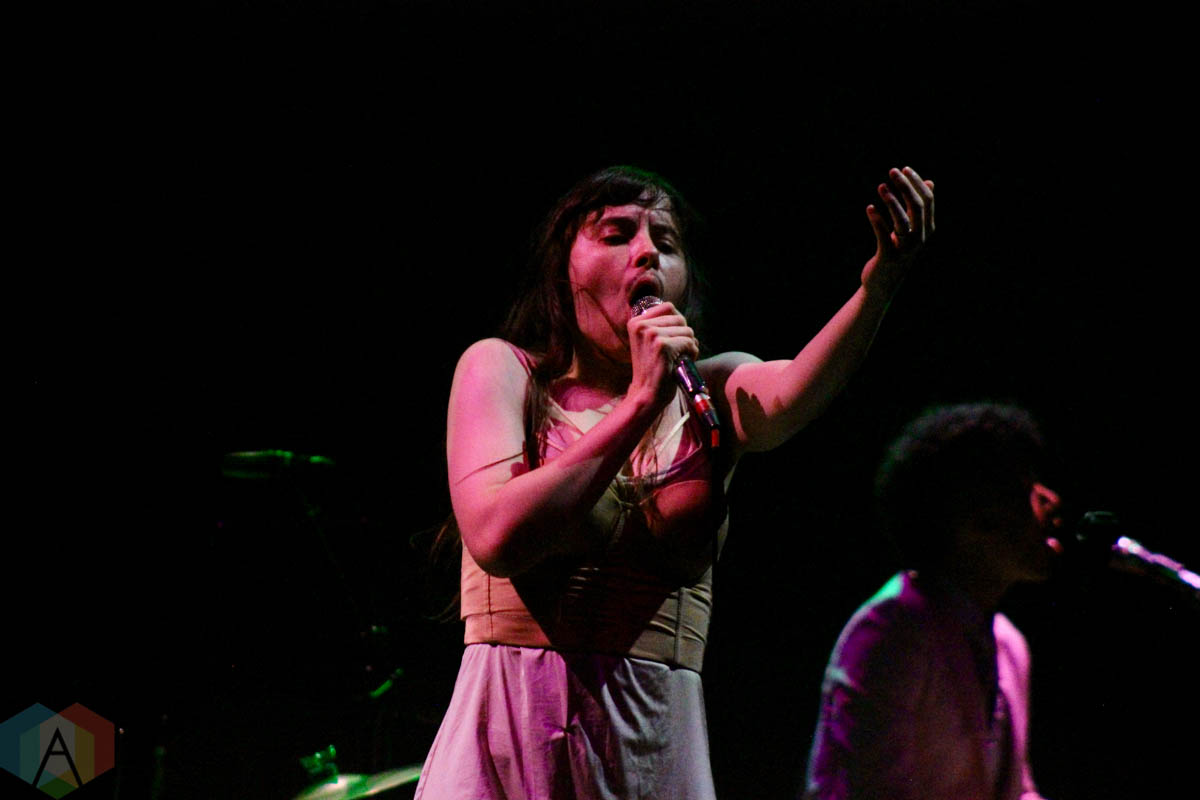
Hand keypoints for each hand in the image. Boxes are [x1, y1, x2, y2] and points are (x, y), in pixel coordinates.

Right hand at [625, 300, 697, 407]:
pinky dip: (692, 353)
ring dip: (689, 345)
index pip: (668, 307)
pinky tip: (682, 363)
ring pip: (687, 330)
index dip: (677, 323)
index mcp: (635, 322)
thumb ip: (659, 325)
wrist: (646, 395)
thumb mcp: (648, 342)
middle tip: (678, 352)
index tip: (672, 339)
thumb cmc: (652, 369)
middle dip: (684, 335)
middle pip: (679, 318)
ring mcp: (651, 335)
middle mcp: (641, 326)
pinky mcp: (662, 346)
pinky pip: (689, 342)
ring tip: (679, 358)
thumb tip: (679, 315)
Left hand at [861, 166, 934, 296]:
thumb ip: (920, 208)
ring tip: (881, 187)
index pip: (927, 201)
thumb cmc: (896, 252)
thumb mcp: (911, 230)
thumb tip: (930, 182)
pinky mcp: (888, 258)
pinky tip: (869, 208)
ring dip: (891, 201)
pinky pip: (883, 236)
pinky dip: (877, 221)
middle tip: (892, 171)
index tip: (904, 169)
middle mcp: (920, 239)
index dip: (916, 183)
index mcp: (927, 229)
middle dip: (905, 186)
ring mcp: (905, 250)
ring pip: (902, 221)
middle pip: (917, 207)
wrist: (882, 285)